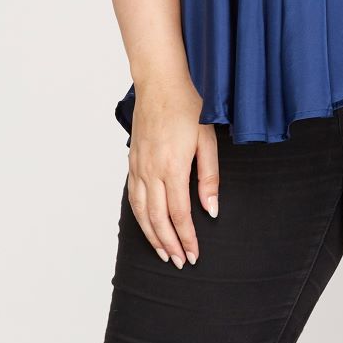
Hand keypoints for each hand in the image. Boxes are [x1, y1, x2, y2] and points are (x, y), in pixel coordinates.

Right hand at [127, 73, 219, 267]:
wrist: (161, 81)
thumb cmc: (189, 104)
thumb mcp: (208, 139)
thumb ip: (209, 177)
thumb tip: (210, 209)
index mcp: (173, 167)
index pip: (179, 214)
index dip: (187, 238)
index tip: (194, 255)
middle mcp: (151, 170)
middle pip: (157, 219)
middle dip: (169, 244)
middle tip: (180, 261)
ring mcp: (139, 166)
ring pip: (141, 211)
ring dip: (152, 235)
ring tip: (164, 252)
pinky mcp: (133, 160)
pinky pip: (133, 196)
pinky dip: (138, 216)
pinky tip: (146, 224)